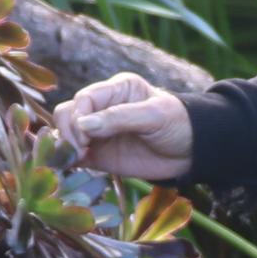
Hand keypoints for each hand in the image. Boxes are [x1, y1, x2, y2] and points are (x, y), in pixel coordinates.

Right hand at [56, 72, 195, 182]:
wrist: (191, 152)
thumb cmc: (177, 124)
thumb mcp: (153, 115)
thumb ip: (119, 118)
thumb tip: (84, 124)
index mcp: (116, 89)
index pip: (83, 98)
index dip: (78, 116)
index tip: (86, 136)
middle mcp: (102, 108)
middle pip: (67, 114)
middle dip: (69, 132)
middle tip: (83, 149)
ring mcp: (98, 133)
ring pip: (65, 134)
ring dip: (65, 146)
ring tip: (78, 159)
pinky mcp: (98, 155)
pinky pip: (73, 156)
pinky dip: (67, 161)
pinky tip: (71, 168)